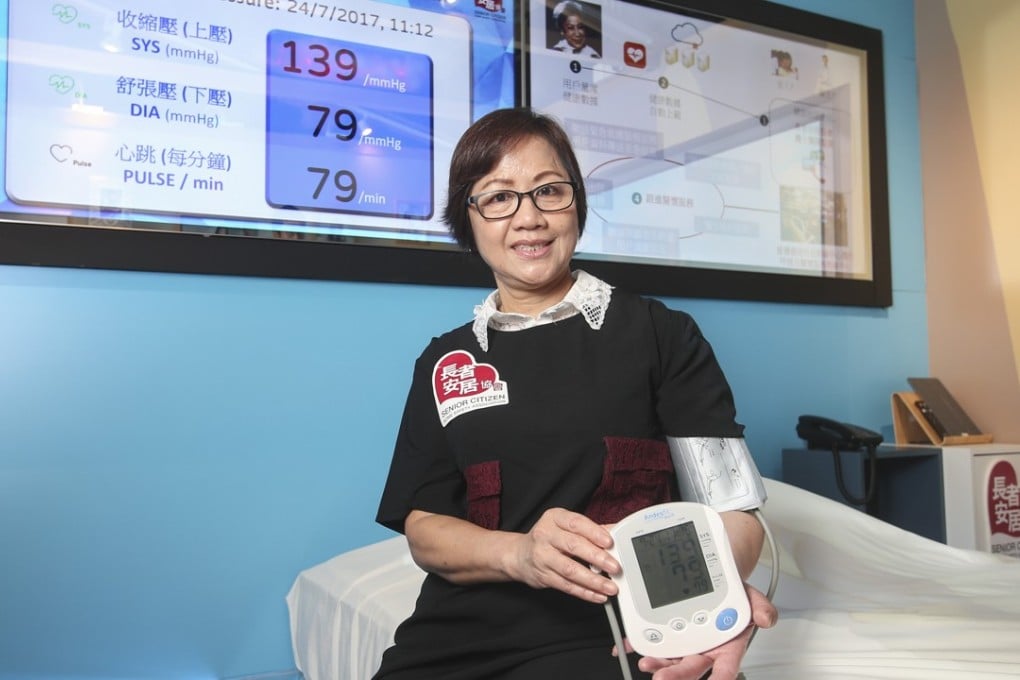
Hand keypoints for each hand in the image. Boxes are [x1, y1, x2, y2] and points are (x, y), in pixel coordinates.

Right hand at [508, 507, 620, 603]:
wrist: (520, 554)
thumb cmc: (549, 538)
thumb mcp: (565, 526)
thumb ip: (591, 529)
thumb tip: (617, 532)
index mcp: (554, 518)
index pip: (576, 523)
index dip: (594, 532)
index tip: (610, 542)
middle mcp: (545, 535)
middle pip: (574, 546)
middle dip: (597, 557)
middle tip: (615, 567)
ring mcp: (542, 556)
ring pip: (570, 570)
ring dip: (593, 580)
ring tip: (610, 586)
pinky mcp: (542, 576)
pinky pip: (566, 586)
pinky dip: (584, 592)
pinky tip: (598, 595)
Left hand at [634, 585, 776, 679]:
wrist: (716, 577)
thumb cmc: (734, 594)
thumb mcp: (752, 596)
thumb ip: (761, 608)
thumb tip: (767, 619)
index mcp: (727, 647)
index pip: (725, 669)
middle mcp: (705, 649)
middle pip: (691, 668)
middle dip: (676, 676)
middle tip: (663, 678)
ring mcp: (685, 643)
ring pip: (671, 659)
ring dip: (657, 664)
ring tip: (646, 663)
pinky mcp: (668, 632)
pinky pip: (652, 640)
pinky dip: (638, 644)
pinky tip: (628, 645)